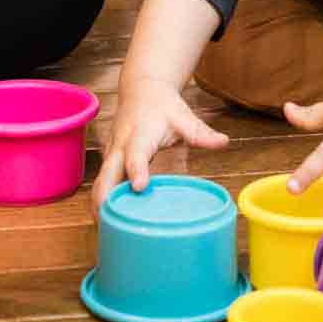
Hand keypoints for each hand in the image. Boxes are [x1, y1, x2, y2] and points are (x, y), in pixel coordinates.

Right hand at [93, 75, 228, 210]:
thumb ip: (202, 133)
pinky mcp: (109, 161)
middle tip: (108, 221)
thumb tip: (224, 142)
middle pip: (107, 173)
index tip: (140, 186)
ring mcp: (112, 153)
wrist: (142, 90)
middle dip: (105, 196)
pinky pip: (102, 183)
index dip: (137, 169)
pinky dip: (101, 201)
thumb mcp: (185, 117)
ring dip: (98, 204)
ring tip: (106, 231)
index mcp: (141, 133)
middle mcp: (121, 145)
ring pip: (100, 181)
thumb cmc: (164, 107)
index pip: (137, 153)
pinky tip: (106, 221)